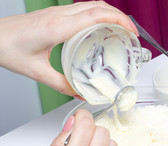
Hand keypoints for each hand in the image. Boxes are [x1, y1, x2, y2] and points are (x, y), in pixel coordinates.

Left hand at [0, 1, 137, 95]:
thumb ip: (61, 84)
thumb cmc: (7, 48)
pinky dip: (97, 14)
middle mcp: (59, 15)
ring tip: (120, 28)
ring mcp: (56, 12)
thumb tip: (80, 92)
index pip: (96, 15)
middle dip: (120, 15)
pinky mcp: (53, 14)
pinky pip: (82, 8)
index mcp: (57, 27)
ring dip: (109, 12)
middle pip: (98, 5)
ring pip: (91, 4)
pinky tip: (99, 27)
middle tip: (131, 32)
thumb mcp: (36, 72)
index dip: (118, 20)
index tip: (131, 31)